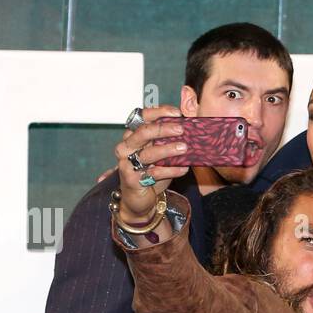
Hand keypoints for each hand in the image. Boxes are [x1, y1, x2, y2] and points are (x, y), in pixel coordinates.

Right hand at [112, 105, 190, 220]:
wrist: (138, 200)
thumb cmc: (150, 173)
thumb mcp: (159, 154)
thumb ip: (166, 140)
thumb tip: (187, 127)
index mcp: (131, 136)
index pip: (142, 117)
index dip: (158, 112)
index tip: (176, 113)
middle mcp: (126, 147)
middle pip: (143, 132)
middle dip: (163, 129)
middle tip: (181, 129)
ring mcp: (127, 163)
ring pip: (148, 153)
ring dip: (168, 149)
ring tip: (184, 148)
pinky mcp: (132, 180)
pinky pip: (154, 173)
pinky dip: (171, 170)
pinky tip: (183, 169)